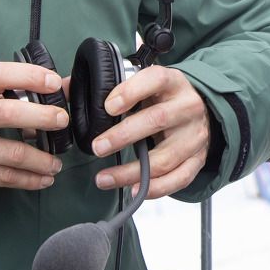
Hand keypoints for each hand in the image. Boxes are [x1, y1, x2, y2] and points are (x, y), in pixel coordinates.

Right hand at [0, 62, 68, 202]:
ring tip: (56, 162)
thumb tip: (52, 85)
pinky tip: (42, 178)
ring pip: (12, 152)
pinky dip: (29, 179)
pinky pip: (5, 178)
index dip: (29, 76)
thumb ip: (0, 91)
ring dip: (42, 159)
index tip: (53, 82)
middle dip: (42, 117)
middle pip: (8, 114)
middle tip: (62, 120)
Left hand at [85, 65, 209, 199]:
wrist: (205, 108)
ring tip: (103, 178)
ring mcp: (194, 136)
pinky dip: (156, 188)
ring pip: (165, 157)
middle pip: (157, 120)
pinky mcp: (198, 159)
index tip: (108, 106)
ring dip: (131, 171)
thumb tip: (65, 90)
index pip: (155, 80)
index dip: (131, 92)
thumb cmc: (166, 97)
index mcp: (173, 82)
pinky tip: (132, 190)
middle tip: (97, 147)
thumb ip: (115, 87)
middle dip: (123, 135)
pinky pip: (178, 178)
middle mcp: (187, 107)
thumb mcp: (148, 84)